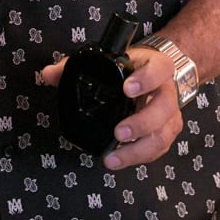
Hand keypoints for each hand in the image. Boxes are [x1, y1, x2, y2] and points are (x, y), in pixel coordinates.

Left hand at [36, 46, 185, 169]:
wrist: (156, 73)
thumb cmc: (131, 66)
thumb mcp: (110, 59)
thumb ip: (76, 65)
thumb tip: (49, 74)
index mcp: (156, 66)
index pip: (159, 68)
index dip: (146, 79)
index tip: (127, 88)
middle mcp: (167, 90)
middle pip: (164, 107)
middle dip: (142, 122)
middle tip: (119, 132)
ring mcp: (170, 113)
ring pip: (163, 133)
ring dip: (139, 148)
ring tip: (115, 156)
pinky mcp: (167, 131)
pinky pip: (159, 147)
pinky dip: (140, 157)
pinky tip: (120, 160)